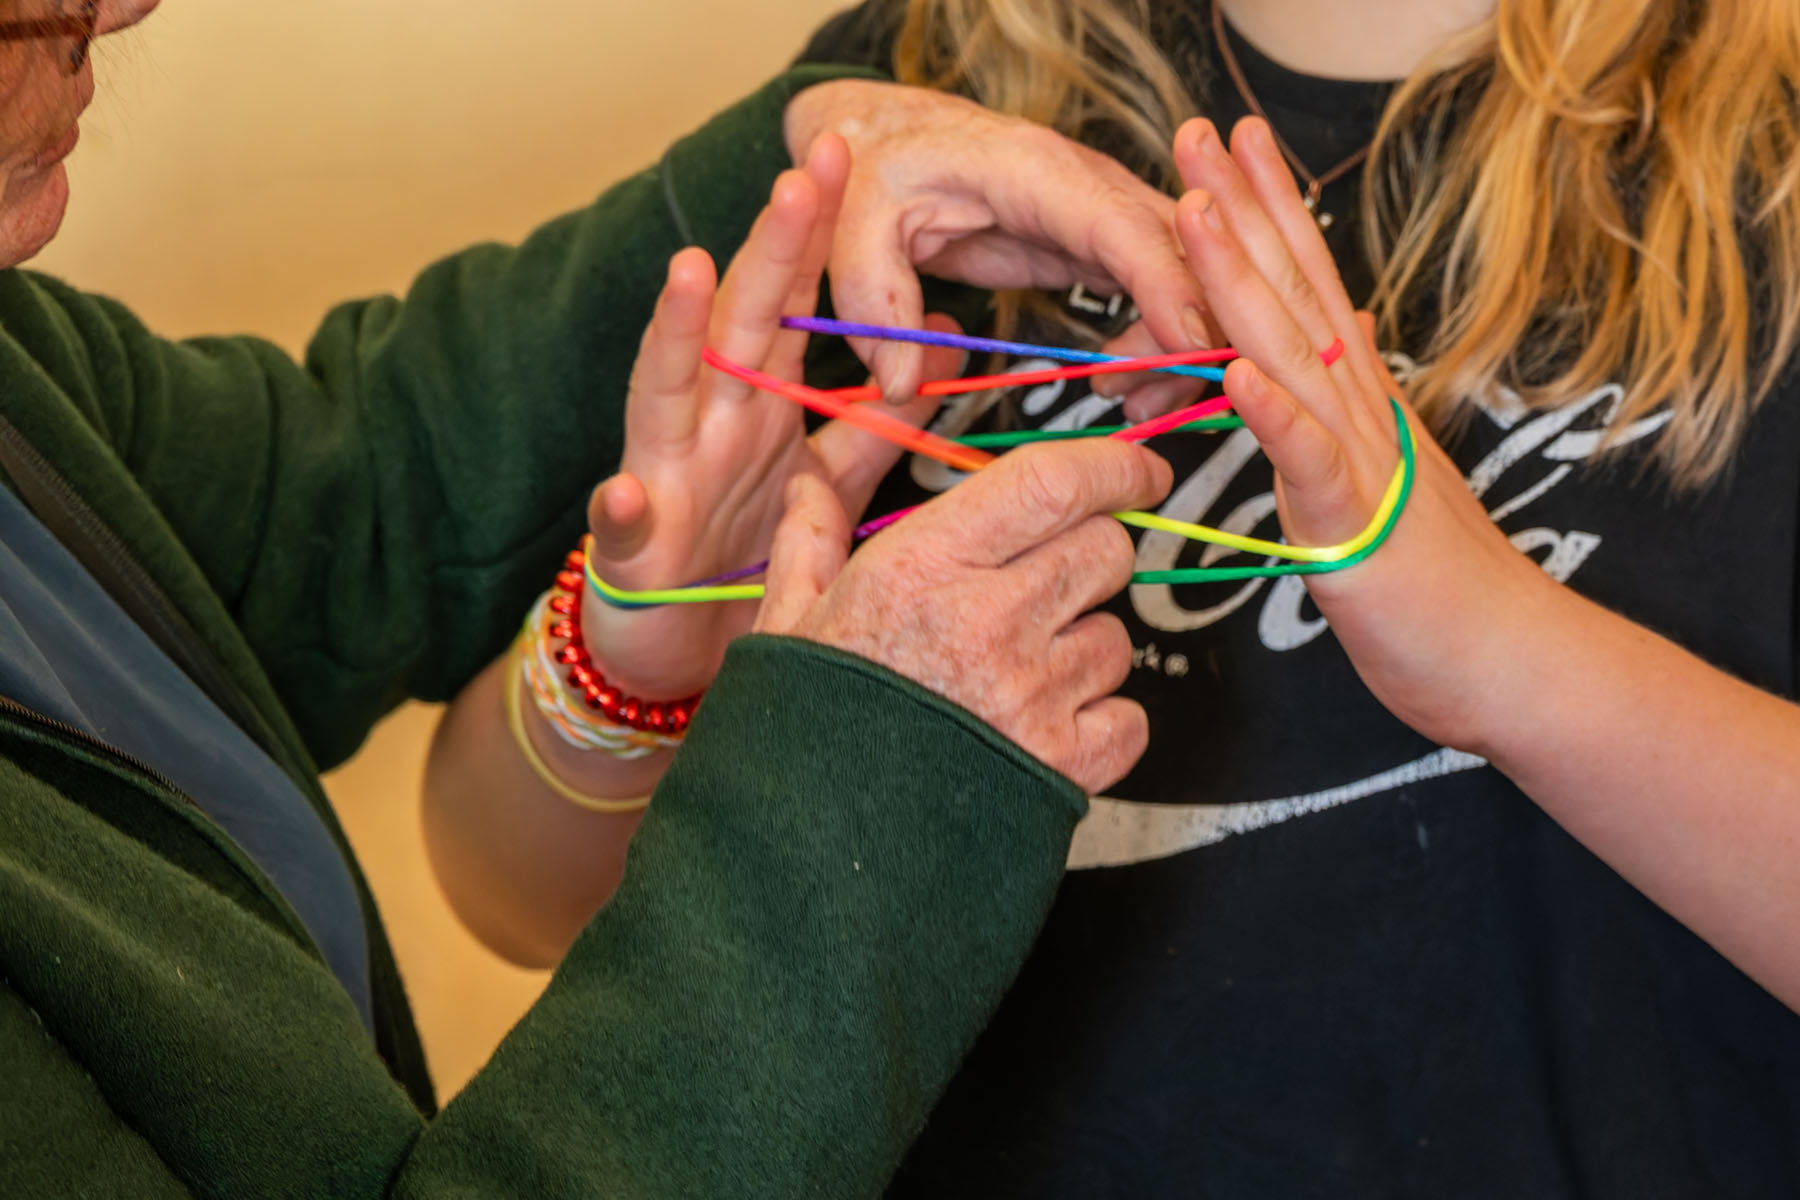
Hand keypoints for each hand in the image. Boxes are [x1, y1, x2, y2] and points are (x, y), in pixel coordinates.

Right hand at [583, 134, 960, 700]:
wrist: (668, 654)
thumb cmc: (738, 559)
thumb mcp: (816, 486)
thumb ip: (872, 426)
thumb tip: (944, 350)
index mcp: (758, 407)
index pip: (791, 307)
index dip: (818, 238)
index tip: (853, 163)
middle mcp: (707, 425)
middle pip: (740, 323)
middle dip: (768, 249)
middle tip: (803, 176)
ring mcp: (663, 476)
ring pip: (665, 393)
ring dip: (676, 333)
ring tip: (691, 272)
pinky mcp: (628, 547)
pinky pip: (623, 527)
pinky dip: (620, 509)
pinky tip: (625, 492)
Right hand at [754, 438, 1173, 794]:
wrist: (812, 855)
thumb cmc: (802, 733)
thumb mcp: (789, 622)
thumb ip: (810, 539)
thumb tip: (810, 481)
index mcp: (923, 568)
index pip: (1053, 483)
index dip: (1115, 466)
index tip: (1140, 471)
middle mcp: (988, 621)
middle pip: (1105, 550)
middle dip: (1088, 558)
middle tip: (1038, 589)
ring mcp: (1033, 696)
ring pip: (1117, 637)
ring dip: (1081, 649)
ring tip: (1012, 680)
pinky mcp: (1065, 767)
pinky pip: (1129, 718)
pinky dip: (1100, 723)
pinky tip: (1041, 732)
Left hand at [784, 79, 1215, 399]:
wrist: (894, 138)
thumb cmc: (879, 169)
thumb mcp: (854, 229)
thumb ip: (875, 300)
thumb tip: (902, 382)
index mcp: (1036, 170)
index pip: (1124, 225)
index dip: (1168, 283)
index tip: (1189, 345)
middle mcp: (1090, 185)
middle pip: (1182, 252)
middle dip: (1184, 333)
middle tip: (1134, 402)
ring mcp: (1106, 213)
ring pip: (1189, 274)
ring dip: (1178, 344)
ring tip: (1126, 401)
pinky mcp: (1102, 244)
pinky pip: (1164, 288)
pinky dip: (1162, 340)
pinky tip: (1121, 380)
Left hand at [1170, 115, 1566, 752]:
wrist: (1504, 656)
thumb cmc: (1436, 575)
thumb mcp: (1390, 468)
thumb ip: (1361, 395)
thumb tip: (1355, 321)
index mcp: (1357, 399)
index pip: (1307, 286)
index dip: (1266, 212)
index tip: (1227, 148)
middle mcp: (1360, 411)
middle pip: (1295, 294)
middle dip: (1241, 211)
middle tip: (1195, 134)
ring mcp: (1363, 462)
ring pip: (1293, 356)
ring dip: (1241, 282)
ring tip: (1194, 215)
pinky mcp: (1357, 527)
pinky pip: (1314, 464)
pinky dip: (1278, 415)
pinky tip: (1242, 369)